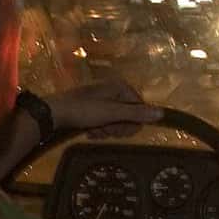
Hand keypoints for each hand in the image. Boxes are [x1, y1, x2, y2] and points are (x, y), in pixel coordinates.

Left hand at [44, 78, 163, 140]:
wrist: (54, 113)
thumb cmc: (84, 110)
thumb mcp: (112, 113)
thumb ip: (136, 114)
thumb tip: (163, 113)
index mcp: (121, 87)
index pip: (141, 109)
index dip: (132, 122)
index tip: (118, 127)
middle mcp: (114, 91)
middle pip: (129, 117)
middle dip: (117, 127)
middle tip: (104, 129)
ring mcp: (103, 101)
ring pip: (117, 122)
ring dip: (107, 130)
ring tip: (94, 130)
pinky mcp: (94, 110)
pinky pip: (105, 123)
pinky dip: (98, 129)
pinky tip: (89, 131)